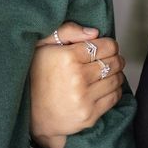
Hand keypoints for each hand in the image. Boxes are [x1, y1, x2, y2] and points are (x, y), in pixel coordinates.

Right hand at [29, 22, 122, 147]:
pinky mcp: (89, 115)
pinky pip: (114, 97)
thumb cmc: (35, 76)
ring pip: (116, 79)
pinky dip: (115, 90)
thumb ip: (67, 31)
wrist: (30, 114)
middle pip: (113, 62)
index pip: (106, 46)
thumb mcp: (43, 46)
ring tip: (109, 72)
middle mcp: (77, 78)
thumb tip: (94, 32)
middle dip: (116, 58)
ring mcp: (84, 98)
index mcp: (67, 57)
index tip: (107, 47)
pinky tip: (107, 86)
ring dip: (117, 74)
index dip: (110, 45)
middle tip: (112, 59)